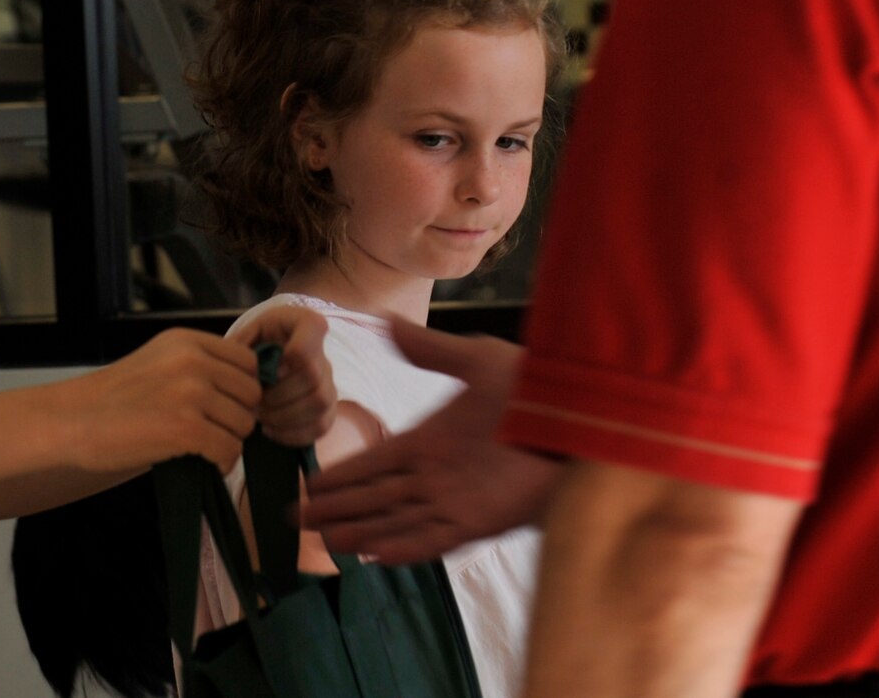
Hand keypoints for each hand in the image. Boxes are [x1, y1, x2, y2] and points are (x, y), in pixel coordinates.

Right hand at [60, 329, 261, 472]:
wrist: (72, 422)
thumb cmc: (114, 401)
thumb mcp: (159, 362)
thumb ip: (199, 366)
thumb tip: (248, 390)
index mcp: (186, 340)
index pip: (247, 361)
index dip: (242, 388)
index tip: (225, 407)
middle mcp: (192, 360)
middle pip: (251, 392)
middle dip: (238, 416)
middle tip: (214, 431)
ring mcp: (190, 392)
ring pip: (244, 423)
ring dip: (229, 441)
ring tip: (203, 448)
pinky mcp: (186, 427)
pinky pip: (229, 449)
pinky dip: (222, 463)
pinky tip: (204, 463)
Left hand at [232, 305, 337, 446]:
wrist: (274, 352)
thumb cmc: (260, 339)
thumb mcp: (249, 331)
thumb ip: (241, 344)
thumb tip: (241, 368)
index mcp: (306, 325)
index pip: (311, 337)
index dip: (291, 358)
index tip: (270, 371)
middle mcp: (324, 354)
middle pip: (314, 377)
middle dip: (279, 396)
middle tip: (254, 403)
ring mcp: (329, 383)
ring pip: (320, 404)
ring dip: (285, 417)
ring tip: (260, 417)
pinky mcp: (329, 410)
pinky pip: (321, 426)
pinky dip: (293, 434)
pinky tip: (270, 429)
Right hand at [296, 318, 560, 561]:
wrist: (581, 417)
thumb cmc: (536, 385)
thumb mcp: (476, 358)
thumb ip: (429, 350)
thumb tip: (385, 321)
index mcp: (430, 439)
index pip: (373, 462)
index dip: (341, 476)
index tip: (308, 486)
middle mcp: (436, 474)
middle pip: (375, 497)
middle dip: (337, 510)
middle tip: (297, 522)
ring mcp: (456, 499)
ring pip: (395, 521)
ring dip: (362, 533)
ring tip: (326, 544)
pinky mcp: (480, 520)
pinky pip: (432, 538)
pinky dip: (404, 547)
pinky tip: (377, 556)